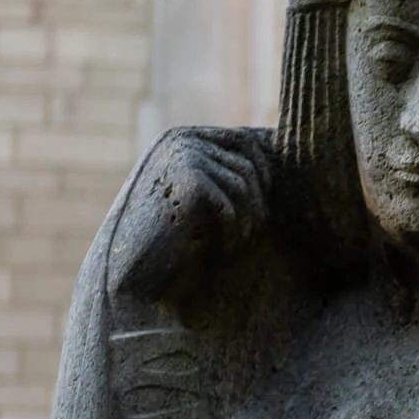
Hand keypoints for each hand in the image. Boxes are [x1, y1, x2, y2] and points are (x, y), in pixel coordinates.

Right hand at [113, 128, 271, 304]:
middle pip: (252, 163)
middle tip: (244, 237)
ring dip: (247, 223)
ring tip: (228, 246)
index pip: (249, 141)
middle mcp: (181, 139)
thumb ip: (231, 177)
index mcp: (185, 138)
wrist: (134, 280)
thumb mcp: (205, 203)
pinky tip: (216, 251)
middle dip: (258, 205)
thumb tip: (284, 158)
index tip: (269, 213)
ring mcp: (182, 156)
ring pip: (245, 184)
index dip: (270, 176)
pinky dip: (232, 234)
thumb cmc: (176, 246)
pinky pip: (234, 205)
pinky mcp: (187, 181)